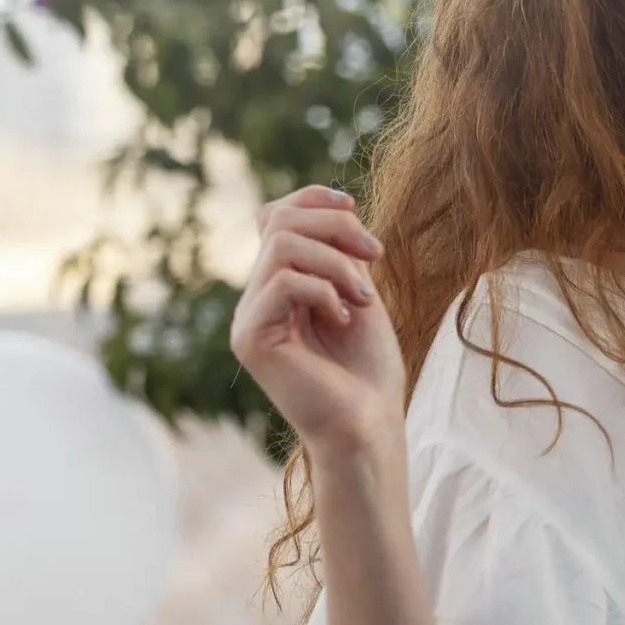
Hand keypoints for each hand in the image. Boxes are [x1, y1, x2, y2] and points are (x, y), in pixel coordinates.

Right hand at [229, 186, 404, 459]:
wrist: (368, 426)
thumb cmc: (369, 370)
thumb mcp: (359, 293)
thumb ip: (338, 254)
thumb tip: (333, 206)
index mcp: (280, 285)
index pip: (274, 216)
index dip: (312, 198)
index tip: (354, 207)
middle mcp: (256, 299)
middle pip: (278, 220)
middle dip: (336, 225)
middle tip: (376, 256)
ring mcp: (248, 318)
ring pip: (282, 245)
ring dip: (337, 262)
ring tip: (364, 298)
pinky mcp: (250, 338)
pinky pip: (282, 282)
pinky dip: (324, 290)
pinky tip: (344, 319)